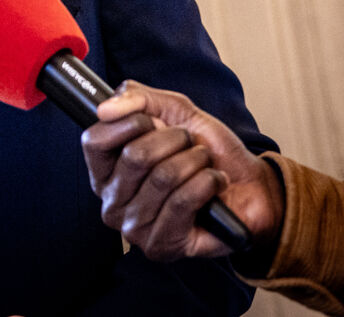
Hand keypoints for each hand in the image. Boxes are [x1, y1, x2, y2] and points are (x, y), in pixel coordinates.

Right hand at [79, 80, 284, 261]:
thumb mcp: (174, 111)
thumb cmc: (207, 150)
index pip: (94, 141)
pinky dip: (208, 182)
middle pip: (135, 156)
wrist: (249, 186)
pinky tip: (215, 182)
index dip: (129, 123)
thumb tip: (104, 108)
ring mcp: (133, 227)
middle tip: (189, 144)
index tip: (154, 121)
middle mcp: (112, 201)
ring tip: (204, 164)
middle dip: (174, 140)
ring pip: (163, 177)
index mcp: (105, 170)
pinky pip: (182, 201)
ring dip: (196, 161)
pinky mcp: (160, 245)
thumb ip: (137, 98)